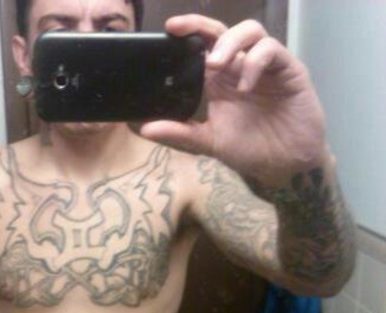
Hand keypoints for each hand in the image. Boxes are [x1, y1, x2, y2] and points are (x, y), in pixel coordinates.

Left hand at [140, 15, 329, 185]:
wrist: (284, 166)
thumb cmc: (249, 149)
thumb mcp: (208, 142)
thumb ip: (180, 133)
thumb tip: (144, 129)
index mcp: (219, 80)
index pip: (201, 46)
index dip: (187, 33)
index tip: (168, 29)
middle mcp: (240, 67)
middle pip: (221, 31)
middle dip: (200, 25)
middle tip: (179, 31)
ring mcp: (265, 67)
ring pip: (249, 31)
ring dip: (228, 42)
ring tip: (214, 64)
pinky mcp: (289, 71)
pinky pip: (272, 51)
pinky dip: (255, 62)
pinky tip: (245, 85)